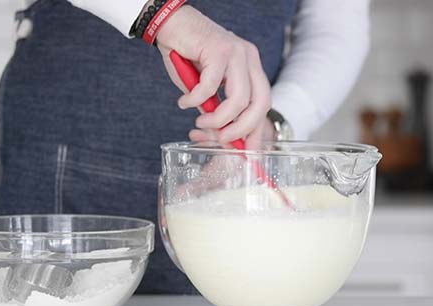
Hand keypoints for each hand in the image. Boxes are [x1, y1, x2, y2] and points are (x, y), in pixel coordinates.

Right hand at [156, 5, 271, 147]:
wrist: (169, 25)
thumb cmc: (187, 57)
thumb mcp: (206, 90)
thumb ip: (218, 110)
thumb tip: (224, 139)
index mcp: (251, 69)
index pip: (263, 105)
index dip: (256, 131)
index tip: (247, 153)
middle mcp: (250, 59)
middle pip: (260, 104)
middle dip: (241, 129)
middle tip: (221, 138)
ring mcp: (237, 52)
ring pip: (239, 99)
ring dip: (217, 118)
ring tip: (199, 121)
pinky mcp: (219, 49)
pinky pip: (211, 86)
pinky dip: (195, 99)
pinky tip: (185, 102)